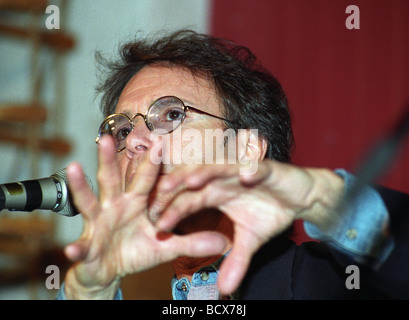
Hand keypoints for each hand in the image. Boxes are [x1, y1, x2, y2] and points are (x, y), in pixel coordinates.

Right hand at [63, 136, 226, 298]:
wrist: (108, 269)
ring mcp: (98, 223)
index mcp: (135, 202)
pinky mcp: (87, 246)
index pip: (144, 177)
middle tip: (108, 137)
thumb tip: (224, 242)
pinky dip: (78, 248)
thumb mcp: (166, 246)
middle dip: (109, 158)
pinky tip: (73, 248)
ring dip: (81, 186)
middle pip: (111, 179)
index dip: (151, 160)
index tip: (158, 139)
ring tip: (75, 168)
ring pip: (88, 201)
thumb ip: (192, 242)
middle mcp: (114, 207)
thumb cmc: (136, 250)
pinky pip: (83, 246)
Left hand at [156, 160, 343, 295]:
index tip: (158, 226)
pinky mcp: (265, 168)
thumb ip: (236, 260)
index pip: (189, 201)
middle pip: (197, 180)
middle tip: (160, 194)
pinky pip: (256, 167)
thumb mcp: (250, 240)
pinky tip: (246, 176)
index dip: (174, 211)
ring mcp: (243, 171)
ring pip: (220, 168)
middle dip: (179, 185)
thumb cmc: (270, 211)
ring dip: (206, 173)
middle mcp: (224, 180)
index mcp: (216, 194)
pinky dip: (251, 170)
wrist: (299, 197)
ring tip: (191, 181)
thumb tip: (224, 290)